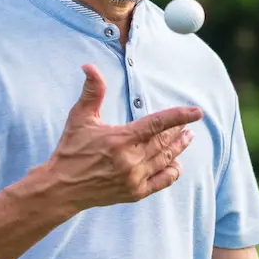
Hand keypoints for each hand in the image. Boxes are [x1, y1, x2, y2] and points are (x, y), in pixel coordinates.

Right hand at [42, 64, 201, 211]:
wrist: (61, 188)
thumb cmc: (70, 150)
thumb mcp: (80, 118)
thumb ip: (92, 92)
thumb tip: (89, 67)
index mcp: (121, 139)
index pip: (157, 123)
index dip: (179, 116)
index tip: (196, 112)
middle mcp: (131, 159)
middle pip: (165, 141)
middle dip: (179, 130)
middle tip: (189, 123)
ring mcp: (135, 178)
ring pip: (166, 159)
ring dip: (179, 147)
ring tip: (188, 137)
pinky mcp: (135, 192)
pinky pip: (162, 181)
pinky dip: (172, 171)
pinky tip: (177, 163)